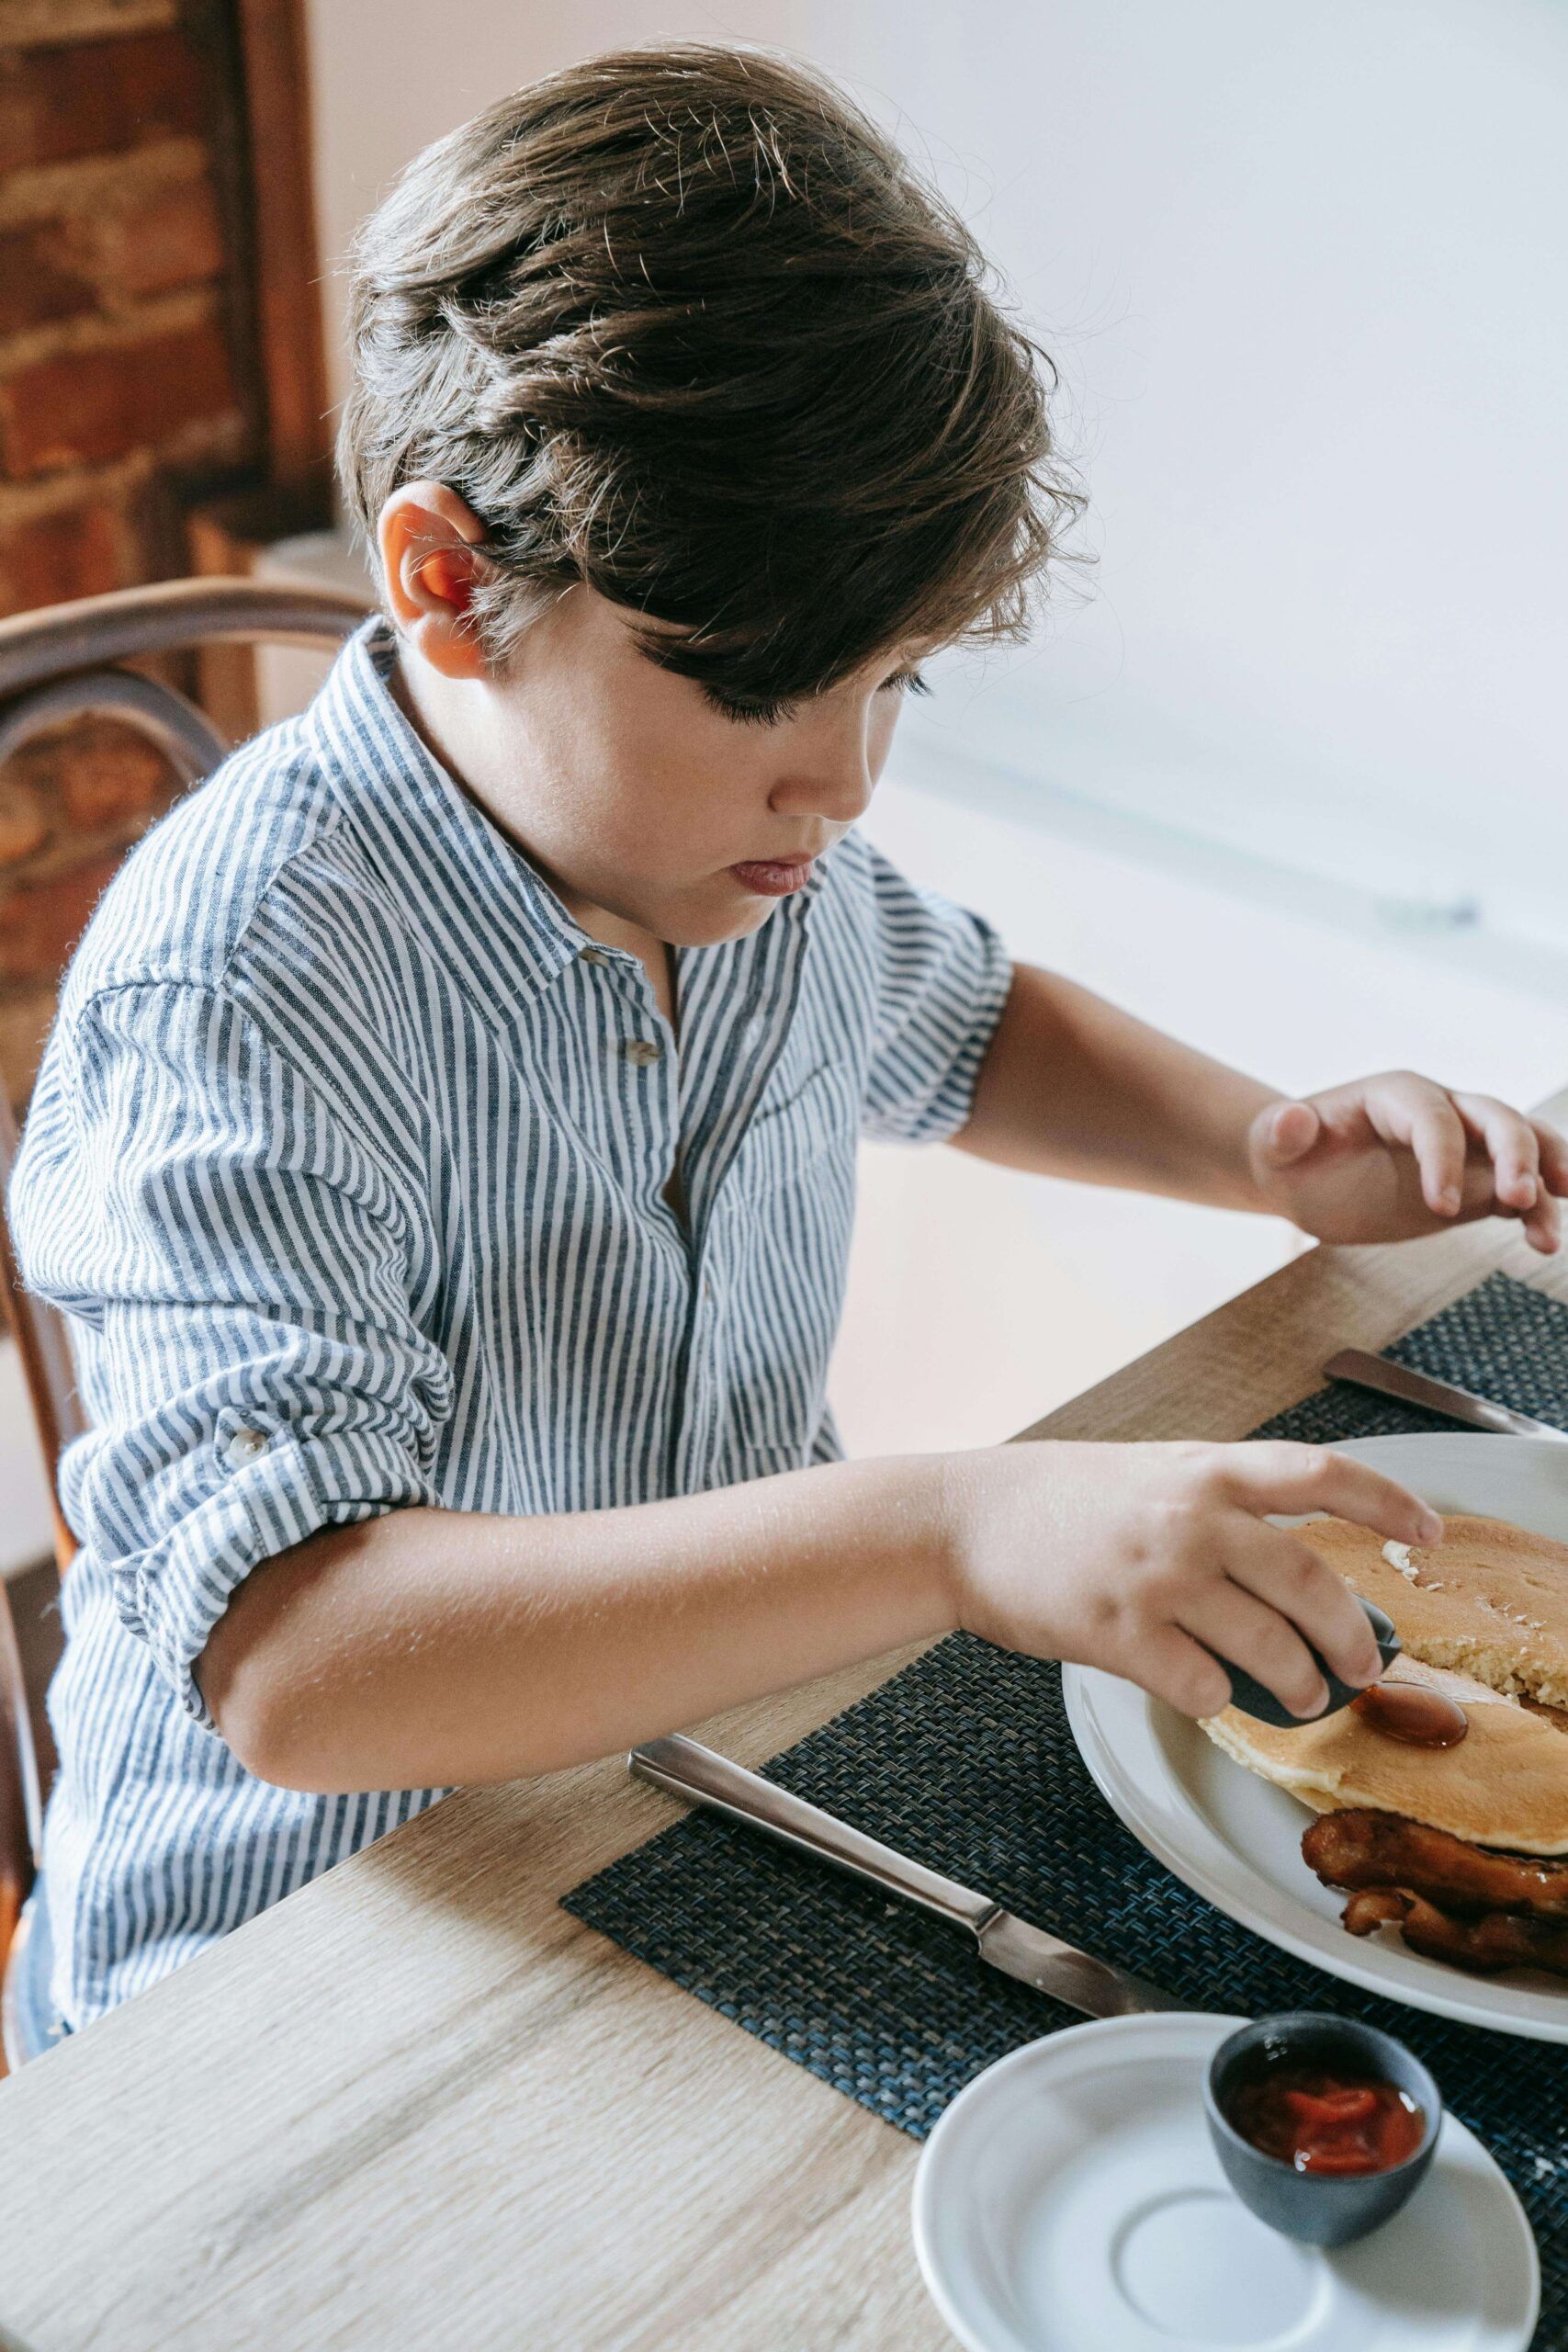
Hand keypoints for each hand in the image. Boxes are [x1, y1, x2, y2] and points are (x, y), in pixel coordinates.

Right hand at [938, 1439, 1442, 1718]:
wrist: (962, 1520)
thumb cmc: (1058, 1501)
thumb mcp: (1152, 1475)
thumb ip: (1221, 1510)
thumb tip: (1298, 1581)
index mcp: (1206, 1470)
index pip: (1323, 1475)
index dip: (1389, 1501)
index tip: (1429, 1533)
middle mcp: (1192, 1519)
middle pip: (1313, 1583)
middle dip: (1353, 1637)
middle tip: (1362, 1665)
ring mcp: (1158, 1577)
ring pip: (1270, 1648)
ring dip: (1299, 1685)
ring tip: (1302, 1696)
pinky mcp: (1120, 1634)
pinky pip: (1202, 1687)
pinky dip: (1218, 1701)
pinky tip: (1205, 1692)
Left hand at [1247, 1073, 1567, 1251]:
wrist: (1305, 1174)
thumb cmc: (1291, 1153)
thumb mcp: (1274, 1142)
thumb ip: (1283, 1132)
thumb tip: (1290, 1118)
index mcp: (1395, 1096)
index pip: (1433, 1118)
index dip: (1444, 1157)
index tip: (1440, 1207)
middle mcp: (1442, 1112)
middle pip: (1497, 1118)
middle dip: (1516, 1155)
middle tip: (1519, 1199)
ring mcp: (1465, 1148)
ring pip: (1525, 1148)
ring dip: (1546, 1179)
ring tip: (1546, 1234)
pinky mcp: (1474, 1185)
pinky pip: (1517, 1192)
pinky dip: (1536, 1213)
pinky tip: (1541, 1244)